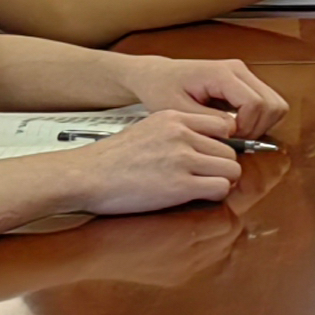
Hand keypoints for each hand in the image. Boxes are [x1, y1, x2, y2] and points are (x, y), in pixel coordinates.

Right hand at [66, 110, 243, 215]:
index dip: (222, 144)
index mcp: (174, 118)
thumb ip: (177, 132)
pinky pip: (219, 188)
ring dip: (222, 181)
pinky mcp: (179, 185)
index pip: (222, 125)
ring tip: (204, 187)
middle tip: (209, 177)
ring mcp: (182, 159)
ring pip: (230, 169)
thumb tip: (203, 145)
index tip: (214, 156)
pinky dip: (215, 195)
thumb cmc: (109, 159)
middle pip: (230, 150)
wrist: (83, 175)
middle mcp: (182, 134)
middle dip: (223, 166)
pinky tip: (200, 197)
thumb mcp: (147, 129)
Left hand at [120, 55, 287, 137]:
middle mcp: (240, 70)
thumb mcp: (178, 110)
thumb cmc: (162, 90)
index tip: (227, 139)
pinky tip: (237, 127)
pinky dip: (259, 120)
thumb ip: (207, 121)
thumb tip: (233, 130)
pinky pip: (267, 104)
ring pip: (276, 104)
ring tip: (236, 134)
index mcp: (222, 74)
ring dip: (261, 125)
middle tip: (234, 140)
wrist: (157, 76)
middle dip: (258, 128)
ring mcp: (245, 75)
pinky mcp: (245, 82)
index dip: (246, 127)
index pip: (255, 103)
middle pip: (273, 104)